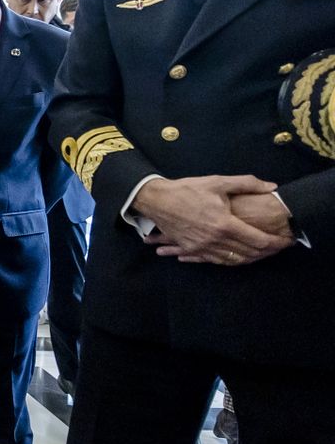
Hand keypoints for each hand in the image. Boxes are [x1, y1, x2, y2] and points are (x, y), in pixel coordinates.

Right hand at [136, 175, 292, 264]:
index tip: (286, 240)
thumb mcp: (218, 182)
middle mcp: (215, 240)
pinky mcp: (192, 249)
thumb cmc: (188, 189)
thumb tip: (271, 186)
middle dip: (267, 252)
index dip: (276, 243)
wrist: (157, 200)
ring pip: (233, 260)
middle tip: (278, 247)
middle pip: (249, 253)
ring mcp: (202, 247)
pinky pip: (216, 261)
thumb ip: (246, 183)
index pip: (258, 240)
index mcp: (225, 224)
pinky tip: (238, 258)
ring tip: (262, 253)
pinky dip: (230, 261)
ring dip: (250, 258)